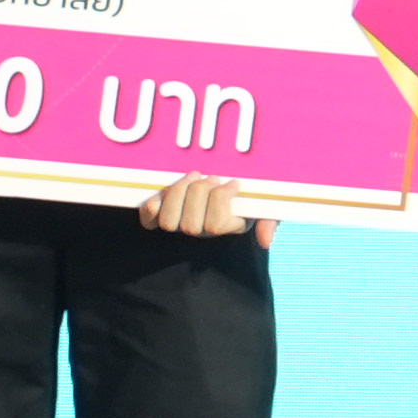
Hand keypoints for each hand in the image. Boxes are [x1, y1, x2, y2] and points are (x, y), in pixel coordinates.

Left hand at [138, 172, 255, 241]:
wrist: (225, 184)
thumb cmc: (248, 196)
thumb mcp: (265, 206)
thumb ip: (269, 222)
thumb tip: (265, 241)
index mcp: (224, 228)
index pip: (215, 226)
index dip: (221, 201)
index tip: (235, 183)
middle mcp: (200, 229)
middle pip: (190, 225)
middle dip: (200, 194)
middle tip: (213, 177)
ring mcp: (180, 222)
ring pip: (170, 221)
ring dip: (179, 194)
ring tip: (194, 176)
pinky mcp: (160, 214)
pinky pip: (149, 218)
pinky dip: (153, 205)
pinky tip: (164, 191)